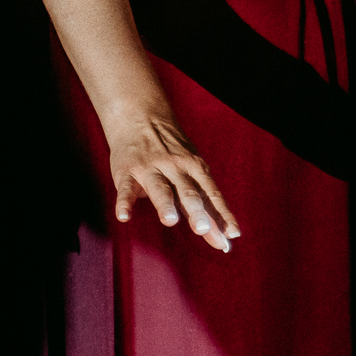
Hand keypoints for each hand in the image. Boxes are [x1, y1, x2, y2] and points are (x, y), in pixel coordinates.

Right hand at [99, 101, 240, 252]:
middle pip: (188, 193)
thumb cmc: (174, 153)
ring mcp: (151, 170)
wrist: (141, 118)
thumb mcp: (194, 169)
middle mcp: (176, 169)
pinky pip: (126, 190)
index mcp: (195, 169)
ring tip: (170, 220)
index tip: (232, 235)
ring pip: (159, 189)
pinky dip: (124, 203)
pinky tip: (124, 217)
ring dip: (165, 204)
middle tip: (203, 229)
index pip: (212, 194)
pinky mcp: (128, 173)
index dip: (222, 215)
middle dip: (196, 211)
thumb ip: (205, 203)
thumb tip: (225, 237)